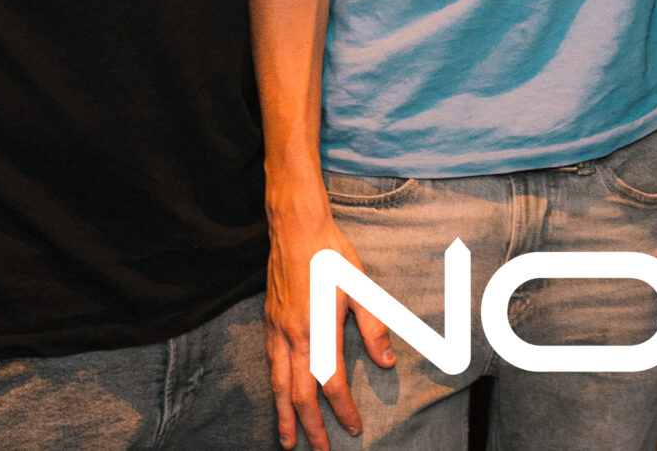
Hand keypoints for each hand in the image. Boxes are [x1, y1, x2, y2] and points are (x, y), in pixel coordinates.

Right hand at [265, 205, 395, 447]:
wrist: (296, 228)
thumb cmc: (332, 254)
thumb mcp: (362, 288)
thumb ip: (374, 328)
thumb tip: (387, 362)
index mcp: (319, 331)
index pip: (331, 384)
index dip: (342, 411)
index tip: (353, 429)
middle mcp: (294, 337)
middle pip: (298, 394)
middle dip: (309, 427)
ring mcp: (277, 330)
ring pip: (277, 384)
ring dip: (283, 415)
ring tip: (287, 440)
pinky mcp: (268, 320)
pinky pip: (269, 363)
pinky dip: (274, 386)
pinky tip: (278, 394)